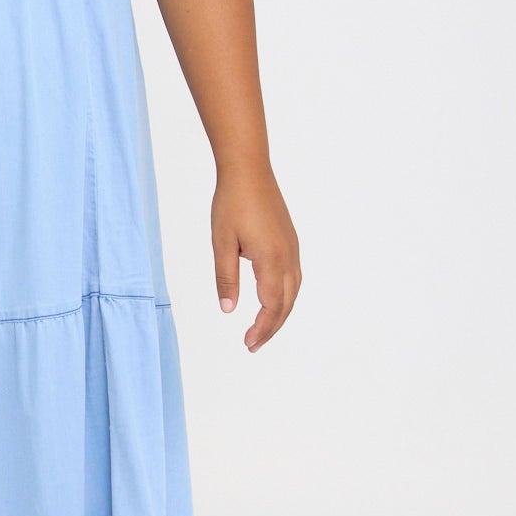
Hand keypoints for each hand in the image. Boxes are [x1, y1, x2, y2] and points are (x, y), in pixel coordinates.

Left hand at [211, 164, 300, 351]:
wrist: (249, 170)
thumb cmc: (232, 203)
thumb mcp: (222, 242)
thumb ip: (226, 278)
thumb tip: (228, 310)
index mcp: (271, 259)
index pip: (271, 306)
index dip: (261, 328)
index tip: (248, 344)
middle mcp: (288, 257)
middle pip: (286, 303)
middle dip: (271, 328)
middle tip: (253, 345)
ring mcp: (292, 248)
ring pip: (293, 291)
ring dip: (280, 313)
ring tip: (262, 328)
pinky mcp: (291, 241)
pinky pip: (293, 277)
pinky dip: (284, 296)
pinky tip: (272, 299)